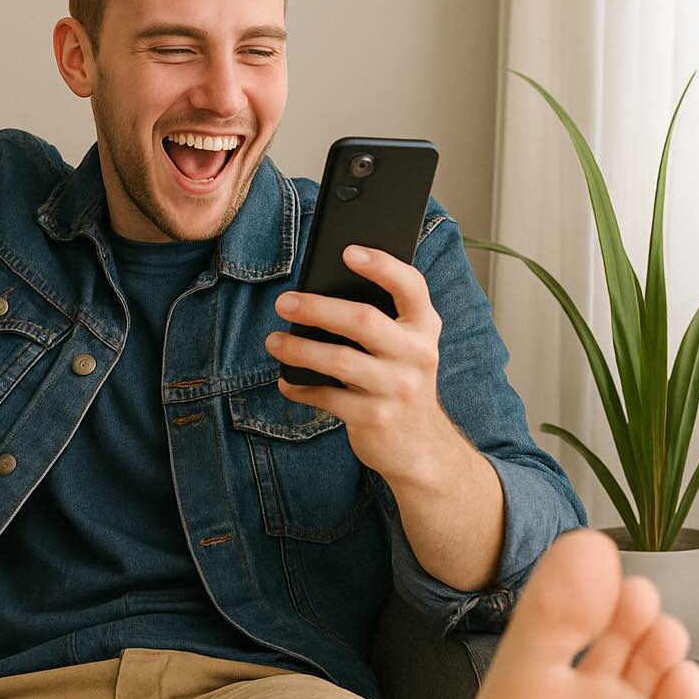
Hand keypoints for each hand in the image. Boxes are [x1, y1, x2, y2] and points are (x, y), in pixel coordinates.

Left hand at [264, 244, 447, 482]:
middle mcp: (417, 355)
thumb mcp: (404, 347)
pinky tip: (286, 381)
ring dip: (299, 349)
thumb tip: (318, 291)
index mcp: (424, 327)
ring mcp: (398, 389)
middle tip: (284, 302)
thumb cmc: (399, 381)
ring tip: (274, 341)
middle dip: (318, 308)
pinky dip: (301, 388)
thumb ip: (380, 320)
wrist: (421, 447)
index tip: (347, 251)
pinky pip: (329, 398)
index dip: (382, 265)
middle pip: (363, 321)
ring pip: (340, 361)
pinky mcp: (376, 419)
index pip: (411, 286)